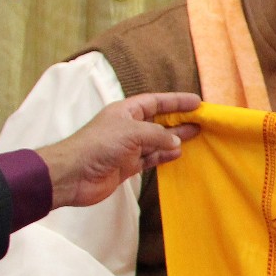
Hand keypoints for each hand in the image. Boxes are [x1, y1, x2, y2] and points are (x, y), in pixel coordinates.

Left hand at [36, 92, 201, 208]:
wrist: (73, 175)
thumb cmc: (98, 146)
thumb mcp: (132, 132)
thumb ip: (157, 135)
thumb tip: (176, 143)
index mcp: (125, 112)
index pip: (155, 102)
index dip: (175, 101)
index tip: (196, 102)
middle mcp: (128, 127)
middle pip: (159, 120)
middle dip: (179, 119)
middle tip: (201, 119)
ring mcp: (129, 147)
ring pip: (157, 140)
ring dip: (176, 138)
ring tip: (197, 135)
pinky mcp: (128, 166)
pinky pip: (152, 158)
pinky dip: (165, 156)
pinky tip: (179, 154)